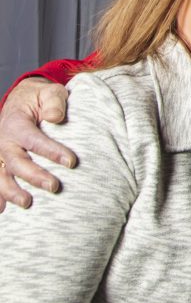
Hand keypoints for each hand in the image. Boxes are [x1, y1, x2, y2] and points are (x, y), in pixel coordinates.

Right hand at [0, 77, 75, 210]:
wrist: (21, 101)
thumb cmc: (40, 98)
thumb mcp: (49, 92)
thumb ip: (54, 103)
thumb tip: (56, 118)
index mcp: (16, 123)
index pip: (34, 139)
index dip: (51, 151)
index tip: (71, 162)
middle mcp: (4, 141)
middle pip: (16, 161)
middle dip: (34, 175)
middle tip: (54, 186)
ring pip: (1, 175)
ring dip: (11, 191)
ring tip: (27, 203)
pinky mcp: (0, 163)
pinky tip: (3, 210)